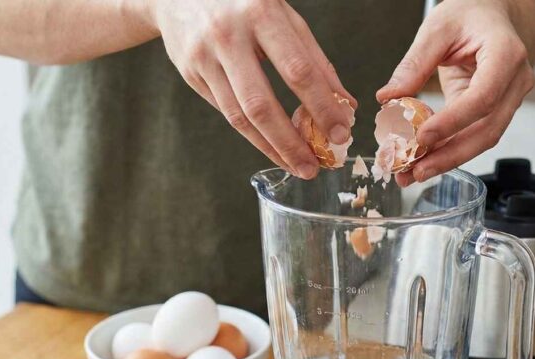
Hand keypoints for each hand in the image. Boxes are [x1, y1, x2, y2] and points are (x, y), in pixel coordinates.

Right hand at [152, 0, 355, 178]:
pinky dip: (252, 134)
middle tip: (314, 167)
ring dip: (271, 148)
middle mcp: (227, 36)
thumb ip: (314, 58)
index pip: (298, 71)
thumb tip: (345, 104)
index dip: (321, 107)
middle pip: (261, 104)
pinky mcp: (190, 73)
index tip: (340, 134)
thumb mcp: (284, 16)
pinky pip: (226, 112)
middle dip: (291, 143)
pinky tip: (273, 146)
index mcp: (261, 13)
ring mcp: (203, 57)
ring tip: (297, 166)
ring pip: (239, 117)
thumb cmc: (245, 2)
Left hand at [377, 0, 534, 185]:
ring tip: (412, 173)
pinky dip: (449, 150)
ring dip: (448, 160)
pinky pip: (474, 135)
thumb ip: (414, 63)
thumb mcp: (437, 28)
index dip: (453, 122)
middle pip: (487, 130)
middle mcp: (515, 81)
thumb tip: (388, 98)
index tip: (422, 137)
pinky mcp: (496, 110)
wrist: (492, 14)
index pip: (483, 97)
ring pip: (483, 139)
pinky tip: (423, 161)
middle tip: (414, 171)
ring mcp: (510, 99)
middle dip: (450, 155)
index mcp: (505, 54)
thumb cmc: (470, 14)